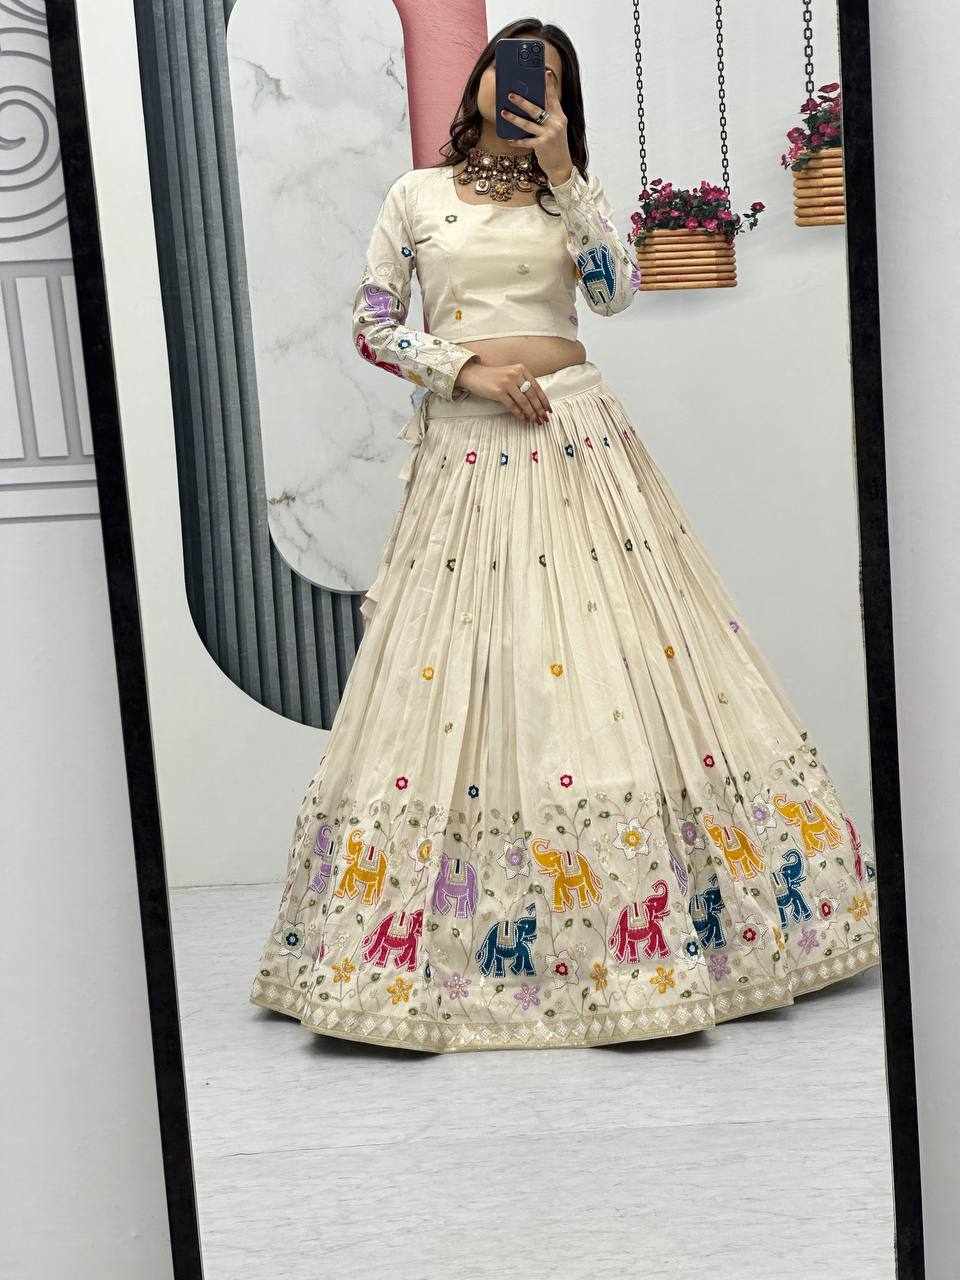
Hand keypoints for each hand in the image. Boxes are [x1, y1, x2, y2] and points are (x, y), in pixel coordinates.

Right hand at [455, 358, 551, 423]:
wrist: (474, 375)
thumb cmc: (493, 377)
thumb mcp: (510, 375)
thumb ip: (522, 383)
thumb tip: (535, 402)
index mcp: (521, 369)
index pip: (536, 387)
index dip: (543, 400)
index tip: (548, 410)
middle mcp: (515, 374)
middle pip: (531, 395)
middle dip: (539, 409)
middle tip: (543, 419)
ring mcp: (506, 382)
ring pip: (523, 401)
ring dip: (530, 413)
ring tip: (534, 421)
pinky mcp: (498, 391)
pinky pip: (512, 405)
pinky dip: (518, 414)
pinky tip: (523, 419)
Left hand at [499, 67, 572, 184]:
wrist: (562, 166)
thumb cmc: (555, 145)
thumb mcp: (556, 128)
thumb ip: (547, 117)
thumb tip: (531, 105)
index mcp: (560, 116)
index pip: (553, 97)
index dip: (549, 85)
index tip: (544, 72)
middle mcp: (556, 123)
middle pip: (536, 109)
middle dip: (522, 101)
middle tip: (510, 94)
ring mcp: (549, 134)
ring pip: (527, 124)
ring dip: (513, 118)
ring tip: (503, 112)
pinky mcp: (542, 145)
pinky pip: (526, 141)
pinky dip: (517, 141)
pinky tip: (509, 139)